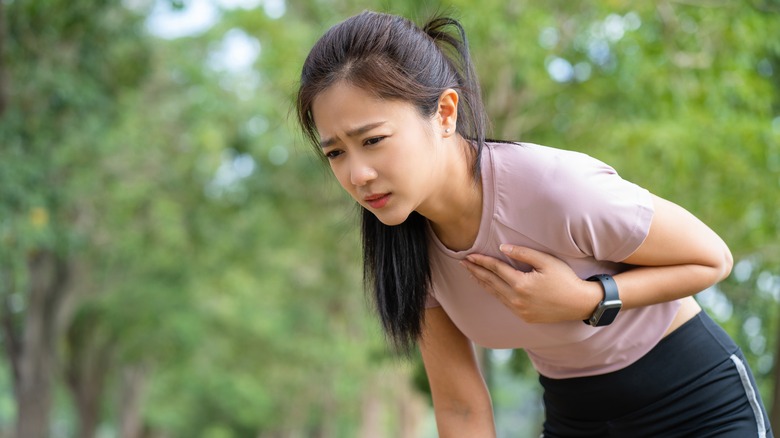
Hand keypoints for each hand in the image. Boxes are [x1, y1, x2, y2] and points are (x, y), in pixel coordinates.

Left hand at [461, 244, 601, 323]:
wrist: (579, 304)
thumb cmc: (565, 279)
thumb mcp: (546, 261)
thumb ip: (523, 254)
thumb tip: (503, 248)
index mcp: (521, 284)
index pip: (495, 269)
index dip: (481, 261)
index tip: (469, 255)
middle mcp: (516, 299)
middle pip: (490, 282)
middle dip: (475, 271)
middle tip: (462, 263)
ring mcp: (519, 310)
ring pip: (495, 294)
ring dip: (482, 282)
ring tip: (471, 273)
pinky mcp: (524, 316)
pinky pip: (503, 302)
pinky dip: (493, 293)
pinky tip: (489, 287)